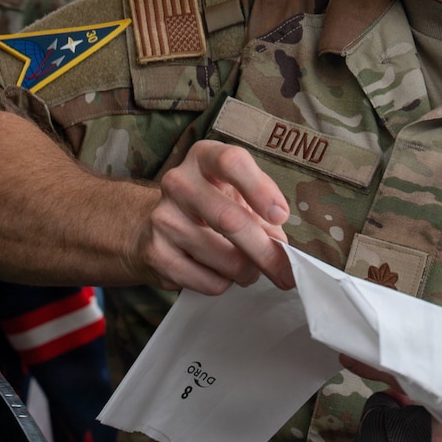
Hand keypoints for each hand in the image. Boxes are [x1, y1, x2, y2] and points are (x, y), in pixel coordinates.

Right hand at [132, 140, 294, 293]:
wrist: (158, 226)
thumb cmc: (212, 205)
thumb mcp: (239, 195)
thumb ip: (264, 214)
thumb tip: (280, 248)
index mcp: (204, 157)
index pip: (232, 162)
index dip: (260, 190)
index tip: (280, 216)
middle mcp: (179, 182)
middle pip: (230, 220)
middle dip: (265, 252)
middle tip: (285, 272)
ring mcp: (163, 218)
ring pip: (225, 259)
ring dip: (247, 272)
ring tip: (246, 268)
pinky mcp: (156, 253)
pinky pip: (209, 282)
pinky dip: (225, 284)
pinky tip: (219, 274)